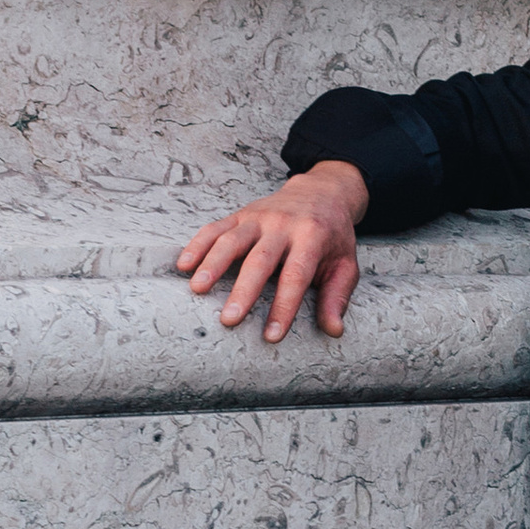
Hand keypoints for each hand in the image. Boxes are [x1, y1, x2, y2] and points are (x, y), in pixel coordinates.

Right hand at [174, 161, 368, 343]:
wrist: (321, 193)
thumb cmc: (332, 237)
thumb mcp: (345, 264)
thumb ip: (337, 297)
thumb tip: (334, 330)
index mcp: (313, 237)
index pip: (296, 276)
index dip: (283, 307)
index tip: (271, 336)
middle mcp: (284, 225)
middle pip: (260, 259)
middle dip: (244, 290)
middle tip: (228, 320)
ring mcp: (259, 217)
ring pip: (232, 240)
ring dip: (213, 264)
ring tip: (197, 289)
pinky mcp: (241, 214)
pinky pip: (216, 228)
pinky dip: (198, 244)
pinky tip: (184, 265)